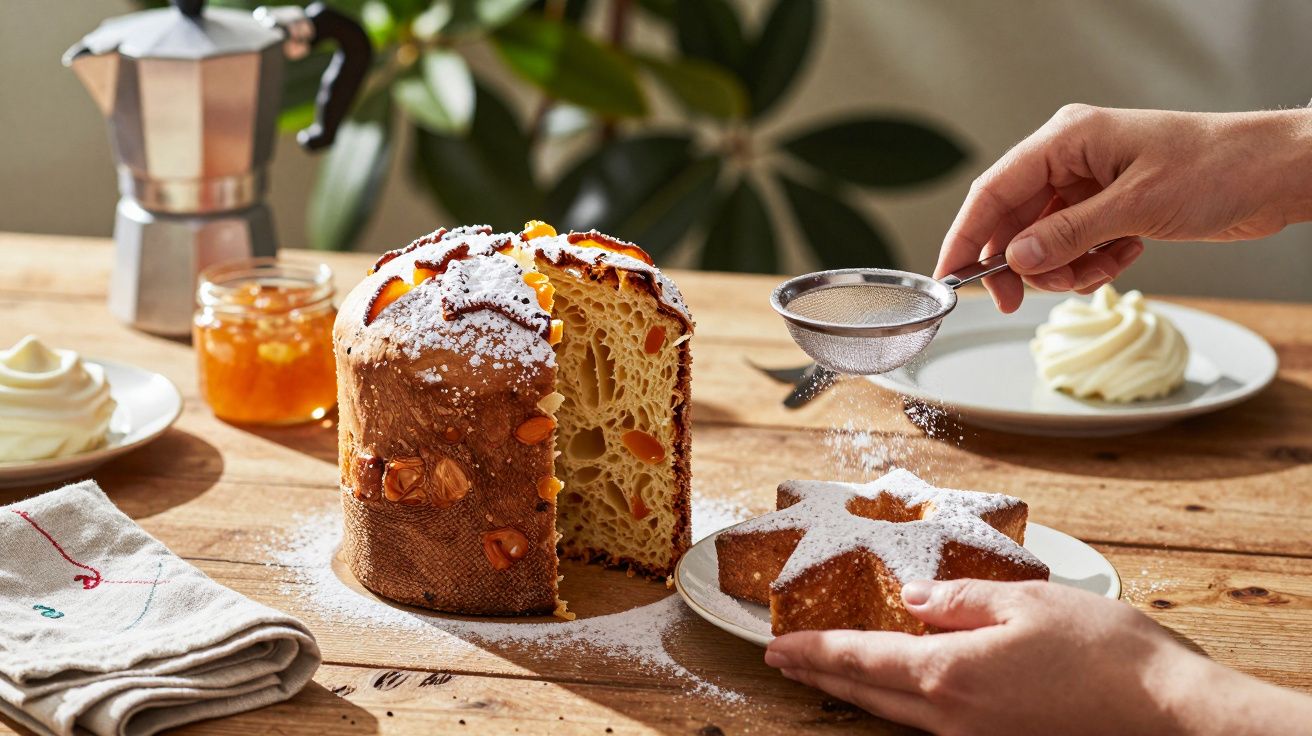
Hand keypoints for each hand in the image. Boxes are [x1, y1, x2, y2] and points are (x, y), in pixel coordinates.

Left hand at [765, 579, 1311, 734]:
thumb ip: (959, 600)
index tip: (777, 645)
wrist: (1168, 713)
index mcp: (949, 674)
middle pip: (867, 693)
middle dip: (822, 674)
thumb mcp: (1026, 601)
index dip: (815, 649)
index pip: (861, 658)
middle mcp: (951, 717)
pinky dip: (896, 702)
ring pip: (894, 714)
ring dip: (855, 690)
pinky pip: (928, 723)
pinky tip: (896, 687)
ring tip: (826, 670)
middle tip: (784, 660)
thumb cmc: (1106, 652)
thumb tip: (913, 599)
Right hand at [935, 106, 1311, 311]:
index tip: (950, 277)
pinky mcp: (1109, 206)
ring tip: (1098, 269)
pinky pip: (1076, 246)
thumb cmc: (1217, 167)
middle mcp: (1071, 159)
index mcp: (1067, 139)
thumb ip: (1068, 234)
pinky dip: (1093, 262)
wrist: (1274, 173)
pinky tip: (1126, 255)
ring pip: (1044, 240)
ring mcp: (1090, 184)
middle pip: (1014, 220)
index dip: (966, 236)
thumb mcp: (1136, 206)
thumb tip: (1017, 259)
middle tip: (1020, 300)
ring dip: (1064, 268)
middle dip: (1021, 263)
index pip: (994, 190)